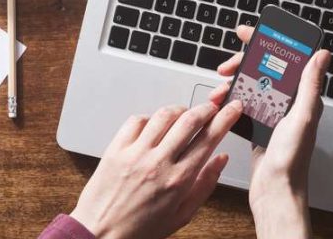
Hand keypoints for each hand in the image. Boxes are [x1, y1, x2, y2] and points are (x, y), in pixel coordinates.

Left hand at [70, 91, 242, 238]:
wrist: (99, 234)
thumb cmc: (139, 229)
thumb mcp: (182, 215)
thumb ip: (205, 185)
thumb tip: (221, 160)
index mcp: (178, 180)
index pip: (209, 138)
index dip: (226, 118)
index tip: (233, 107)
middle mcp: (159, 163)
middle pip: (190, 120)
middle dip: (207, 107)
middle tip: (212, 106)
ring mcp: (136, 153)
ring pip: (164, 115)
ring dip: (180, 110)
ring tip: (184, 115)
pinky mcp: (116, 149)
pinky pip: (137, 120)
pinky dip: (150, 118)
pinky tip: (154, 126)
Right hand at [217, 26, 330, 238]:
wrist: (275, 191)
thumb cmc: (291, 160)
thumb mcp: (302, 117)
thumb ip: (310, 85)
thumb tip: (322, 55)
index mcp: (302, 97)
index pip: (285, 59)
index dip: (266, 43)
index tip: (247, 34)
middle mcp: (289, 103)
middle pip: (262, 70)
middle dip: (242, 64)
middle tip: (226, 66)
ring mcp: (272, 114)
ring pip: (250, 86)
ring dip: (233, 84)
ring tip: (220, 89)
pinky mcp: (259, 126)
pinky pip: (243, 105)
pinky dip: (230, 102)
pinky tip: (220, 103)